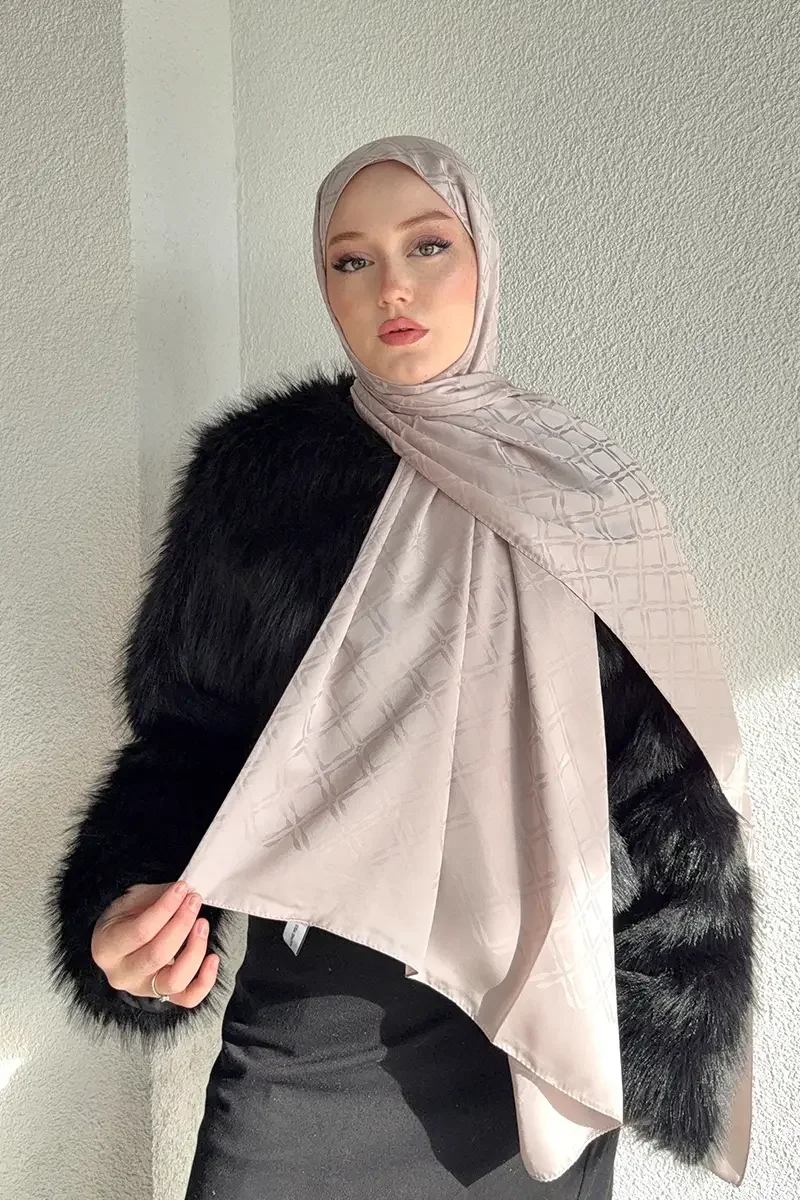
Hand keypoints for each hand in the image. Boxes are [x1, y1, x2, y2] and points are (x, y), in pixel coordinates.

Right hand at [91, 881, 218, 1006]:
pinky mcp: (163, 996)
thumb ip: (157, 897)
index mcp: (107, 949)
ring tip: (202, 924)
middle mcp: (122, 975)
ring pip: (174, 980)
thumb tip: (185, 892)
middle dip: (182, 924)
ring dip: (195, 949)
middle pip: (158, 955)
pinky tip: (213, 958)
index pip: (141, 931)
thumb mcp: (132, 900)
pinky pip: (188, 998)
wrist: (120, 939)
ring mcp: (143, 989)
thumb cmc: (127, 916)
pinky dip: (205, 981)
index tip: (182, 888)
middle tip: (194, 901)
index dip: (166, 908)